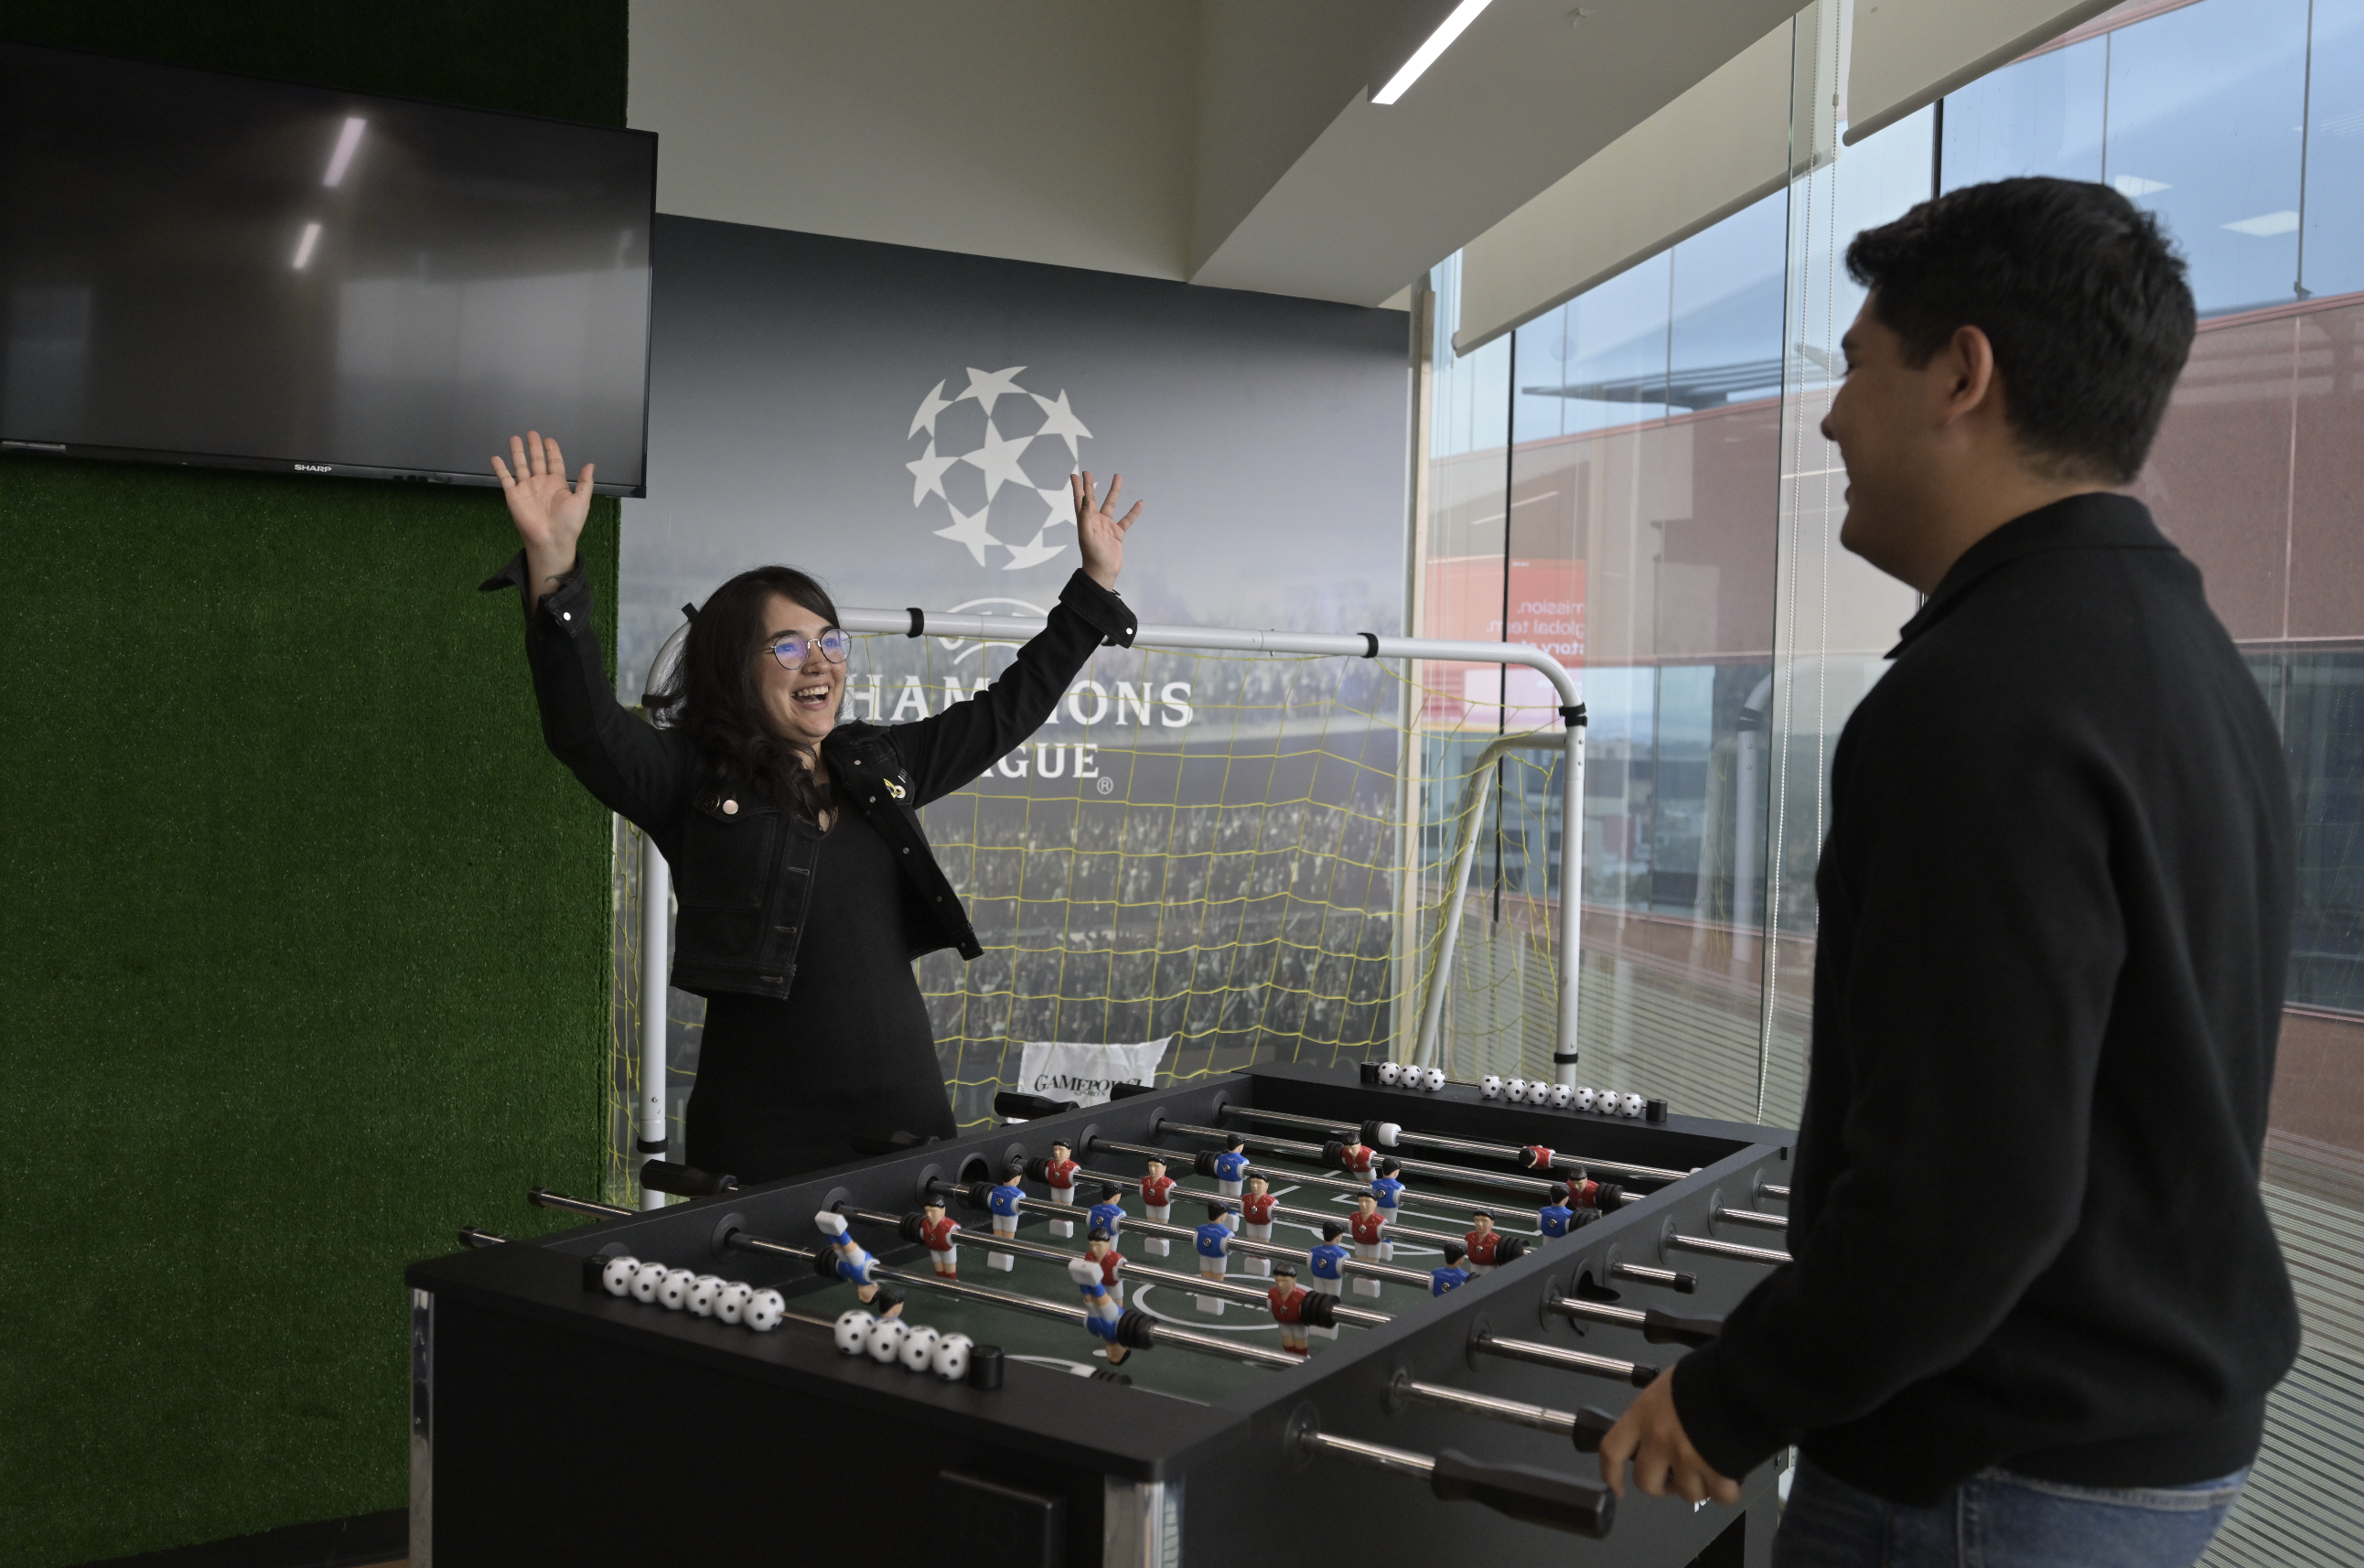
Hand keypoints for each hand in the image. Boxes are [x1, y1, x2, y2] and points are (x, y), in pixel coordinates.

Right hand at [492, 431, 594, 606]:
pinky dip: (500, 468)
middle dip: (535, 447)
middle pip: (537, 460)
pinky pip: (506, 479)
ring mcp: (526, 489)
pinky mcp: (514, 495)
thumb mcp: (582, 501)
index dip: (552, 451)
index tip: (549, 439)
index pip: (554, 462)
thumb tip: (591, 465)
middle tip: (532, 433)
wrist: (551, 540)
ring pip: (520, 465)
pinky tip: (496, 458)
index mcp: (558, 484)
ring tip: (514, 439)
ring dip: (517, 452)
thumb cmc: (568, 524)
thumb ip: (585, 483)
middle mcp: (541, 484)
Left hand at [1072, 470, 1142, 590]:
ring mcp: (1106, 526)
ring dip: (1113, 491)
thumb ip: (1085, 517)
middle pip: (1092, 498)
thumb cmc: (1092, 555)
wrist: (1103, 571)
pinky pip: (1126, 519)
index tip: (1075, 475)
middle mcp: (1095, 520)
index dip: (1077, 487)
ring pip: (1110, 504)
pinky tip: (1139, 503)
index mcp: (1085, 520)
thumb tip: (1084, 499)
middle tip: (1087, 472)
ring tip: (1118, 477)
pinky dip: (1133, 512)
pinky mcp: (1117, 533)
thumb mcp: (1086, 535)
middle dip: (1090, 485)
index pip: (1080, 500)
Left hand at [1598, 1371, 1741, 1506]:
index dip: (1611, 1474)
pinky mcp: (1718, 1470)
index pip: (1612, 1450)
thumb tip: (1664, 1427)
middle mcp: (1659, 1439)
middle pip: (1647, 1482)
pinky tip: (1733, 1477)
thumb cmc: (1707, 1373)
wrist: (1742, 1375)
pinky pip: (1720, 1496)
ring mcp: (1687, 1457)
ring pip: (1687, 1493)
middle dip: (1661, 1487)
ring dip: (1699, 1487)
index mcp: (1643, 1414)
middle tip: (1674, 1479)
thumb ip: (1659, 1412)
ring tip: (1710, 1470)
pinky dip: (1729, 1492)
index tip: (1617, 1487)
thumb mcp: (1669, 1385)